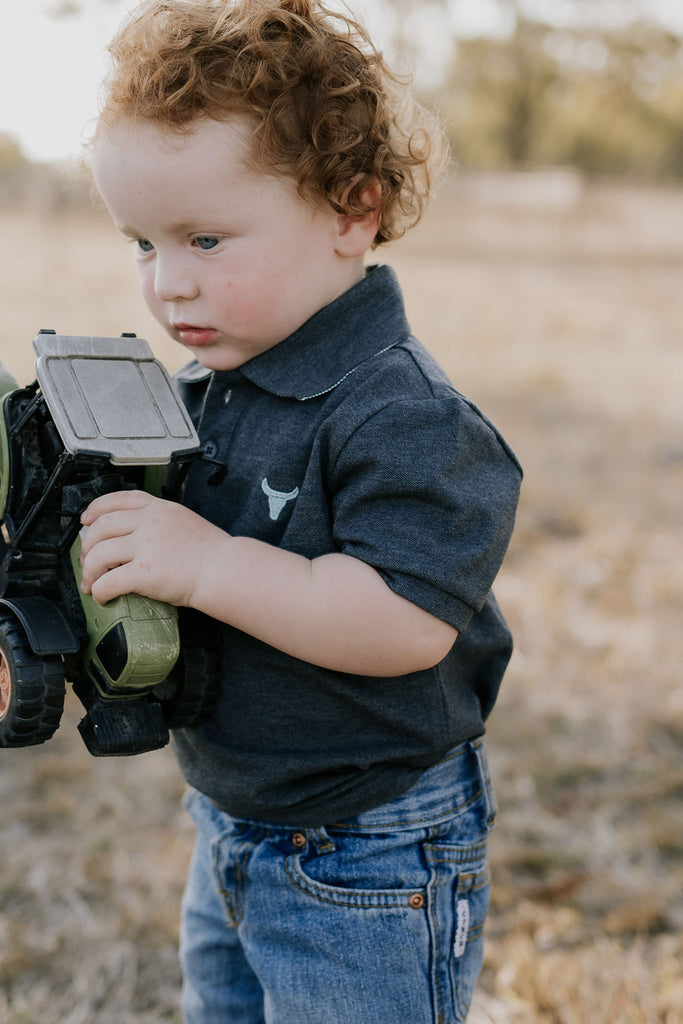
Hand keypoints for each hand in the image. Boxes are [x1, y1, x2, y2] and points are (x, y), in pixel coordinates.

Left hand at [79, 490, 227, 606]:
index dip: (95, 510)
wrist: (224, 569)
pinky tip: (102, 596)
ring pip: (98, 554)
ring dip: (89, 571)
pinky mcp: (144, 572)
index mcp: (158, 508)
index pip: (117, 500)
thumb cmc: (210, 552)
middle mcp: (149, 522)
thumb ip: (158, 520)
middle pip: (100, 528)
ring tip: (92, 582)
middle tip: (87, 561)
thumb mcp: (183, 520)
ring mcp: (146, 546)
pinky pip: (108, 582)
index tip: (86, 520)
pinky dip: (99, 591)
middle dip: (86, 546)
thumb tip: (133, 534)